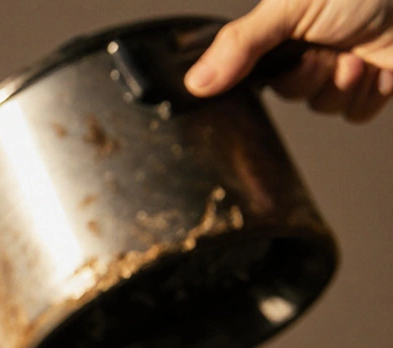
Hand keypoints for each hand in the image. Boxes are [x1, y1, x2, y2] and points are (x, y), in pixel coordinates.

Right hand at [185, 0, 392, 121]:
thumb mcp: (289, 8)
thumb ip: (240, 44)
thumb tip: (195, 82)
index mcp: (282, 31)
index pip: (254, 74)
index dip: (274, 74)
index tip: (290, 58)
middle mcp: (309, 50)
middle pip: (291, 95)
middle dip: (314, 76)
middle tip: (329, 49)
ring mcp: (342, 69)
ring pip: (325, 107)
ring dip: (345, 84)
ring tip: (360, 54)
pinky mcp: (373, 85)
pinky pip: (357, 115)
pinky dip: (371, 93)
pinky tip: (380, 66)